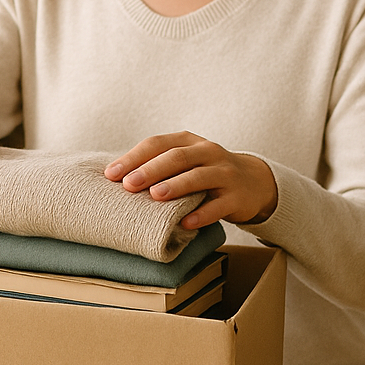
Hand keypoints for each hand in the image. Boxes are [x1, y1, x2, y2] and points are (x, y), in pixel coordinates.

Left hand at [104, 132, 277, 228]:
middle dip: (151, 170)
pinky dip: (202, 214)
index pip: (157, 144)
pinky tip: (186, 222)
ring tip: (155, 196)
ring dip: (176, 185)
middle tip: (129, 184)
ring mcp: (225, 173)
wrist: (253, 183)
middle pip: (177, 157)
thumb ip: (157, 166)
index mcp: (188, 141)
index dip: (133, 157)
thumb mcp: (184, 162)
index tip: (111, 174)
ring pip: (199, 177)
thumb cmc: (205, 173)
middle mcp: (207, 152)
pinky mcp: (238, 197)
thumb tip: (114, 180)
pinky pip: (219, 205)